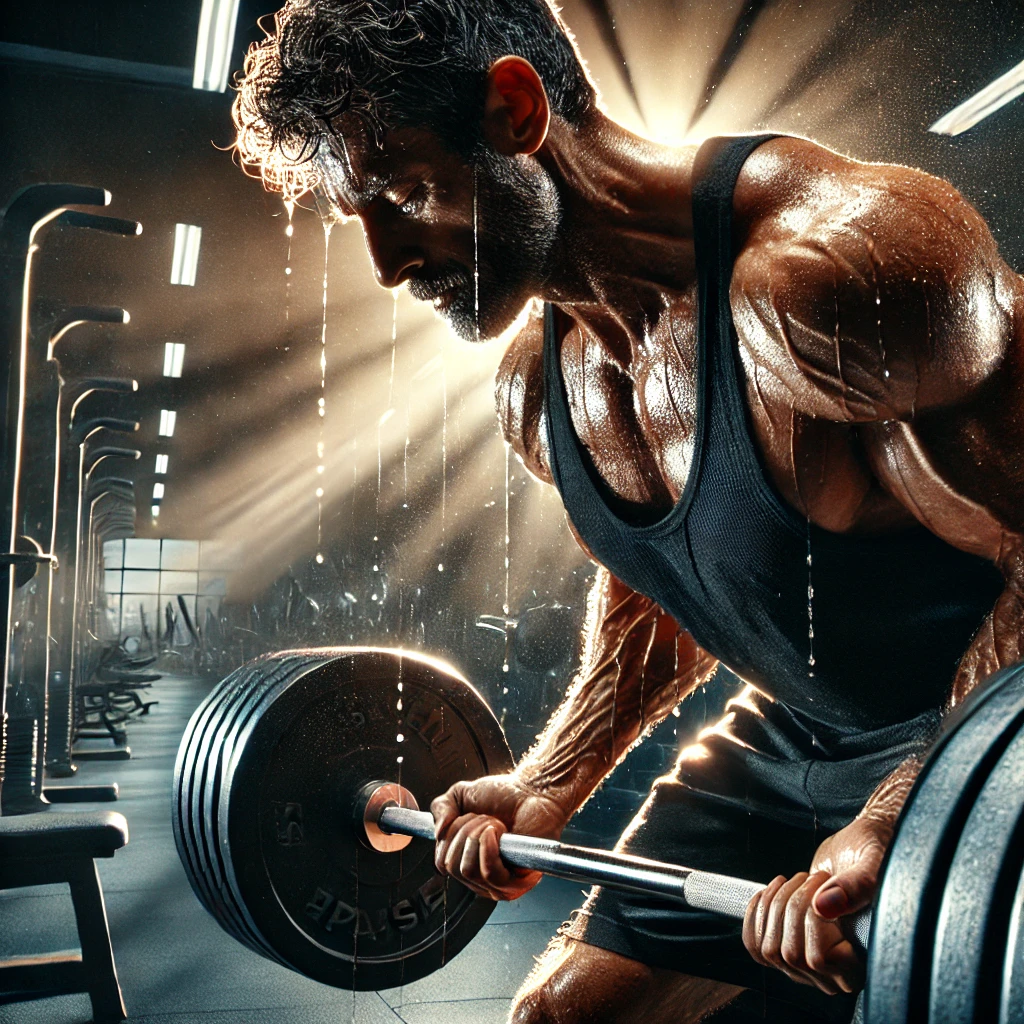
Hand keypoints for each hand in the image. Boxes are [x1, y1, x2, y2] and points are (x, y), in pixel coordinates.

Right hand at [430, 774, 569, 900]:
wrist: (535, 792)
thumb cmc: (505, 796)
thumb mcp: (461, 795)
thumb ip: (440, 808)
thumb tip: (436, 833)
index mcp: (467, 860)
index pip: (442, 863)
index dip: (449, 836)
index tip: (465, 817)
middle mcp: (480, 876)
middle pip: (452, 866)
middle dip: (465, 832)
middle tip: (485, 819)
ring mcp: (498, 884)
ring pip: (468, 870)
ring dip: (478, 836)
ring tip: (495, 825)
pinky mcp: (517, 884)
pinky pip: (489, 874)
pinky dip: (489, 847)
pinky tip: (499, 834)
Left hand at [742, 816, 892, 993]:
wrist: (860, 851)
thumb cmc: (876, 856)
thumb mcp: (875, 862)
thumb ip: (858, 885)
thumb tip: (824, 907)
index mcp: (865, 961)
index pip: (819, 960)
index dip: (813, 922)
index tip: (826, 890)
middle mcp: (837, 971)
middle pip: (791, 954)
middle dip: (794, 904)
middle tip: (814, 879)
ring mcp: (811, 961)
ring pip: (771, 950)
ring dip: (775, 905)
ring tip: (800, 881)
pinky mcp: (791, 944)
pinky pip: (757, 945)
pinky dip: (757, 914)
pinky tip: (772, 892)